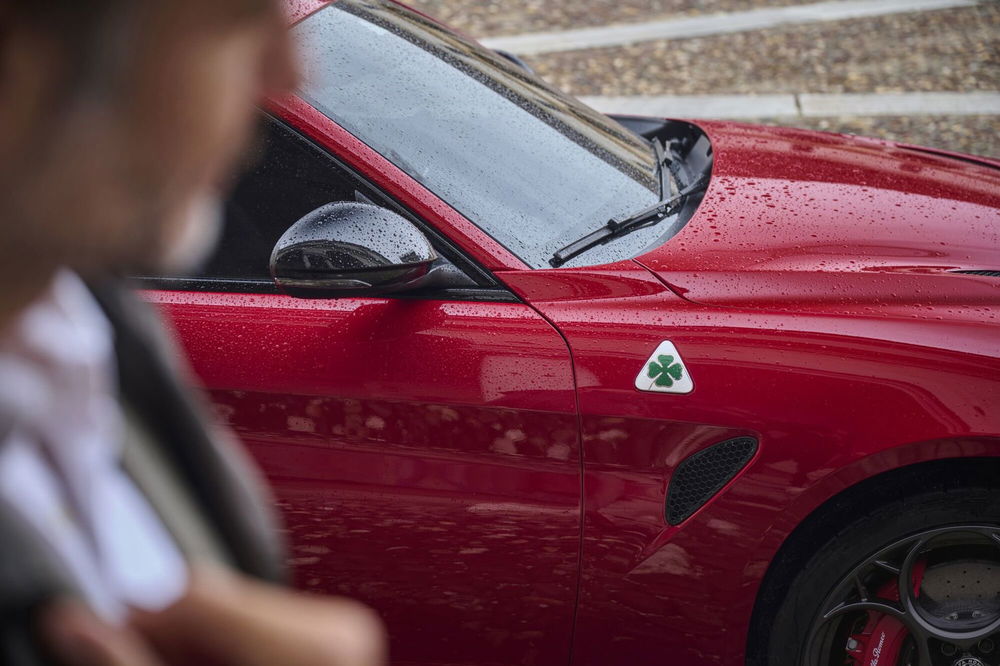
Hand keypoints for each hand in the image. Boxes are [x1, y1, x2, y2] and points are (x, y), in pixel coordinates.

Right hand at [41, 567, 385, 665]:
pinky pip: (264, 622)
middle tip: (136, 657)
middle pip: (214, 597)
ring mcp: (344, 630)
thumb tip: (77, 623)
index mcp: (313, 642)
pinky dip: (230, 645)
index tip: (101, 635)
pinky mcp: (338, 640)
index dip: (138, 614)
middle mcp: (338, 625)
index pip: (195, 590)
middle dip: (168, 631)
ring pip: (236, 607)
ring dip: (198, 640)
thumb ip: (135, 662)